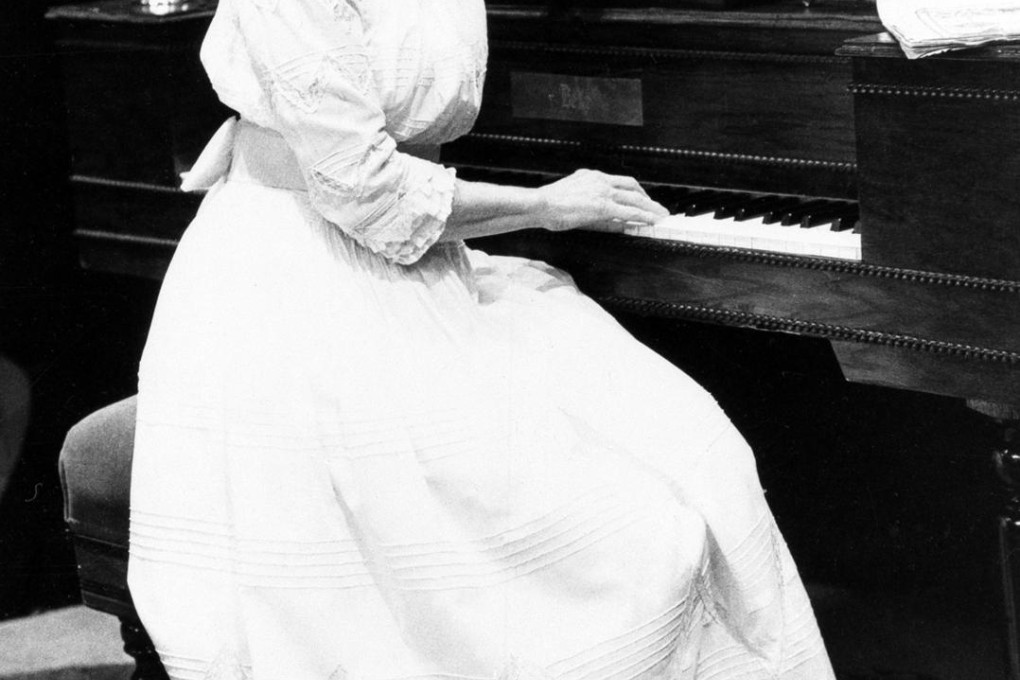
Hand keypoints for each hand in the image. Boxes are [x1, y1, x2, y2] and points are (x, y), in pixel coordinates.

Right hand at [536, 169, 668, 232]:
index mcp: (591, 176)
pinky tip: (651, 220)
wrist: (539, 204)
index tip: (640, 198)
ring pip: (634, 198)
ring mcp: (602, 191)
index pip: (619, 181)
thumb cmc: (548, 205)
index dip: (633, 191)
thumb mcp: (572, 201)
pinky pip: (629, 211)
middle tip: (656, 207)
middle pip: (631, 186)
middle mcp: (599, 180)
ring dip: (650, 207)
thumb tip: (603, 215)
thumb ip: (586, 203)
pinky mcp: (602, 205)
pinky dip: (643, 215)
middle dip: (646, 197)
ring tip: (660, 215)